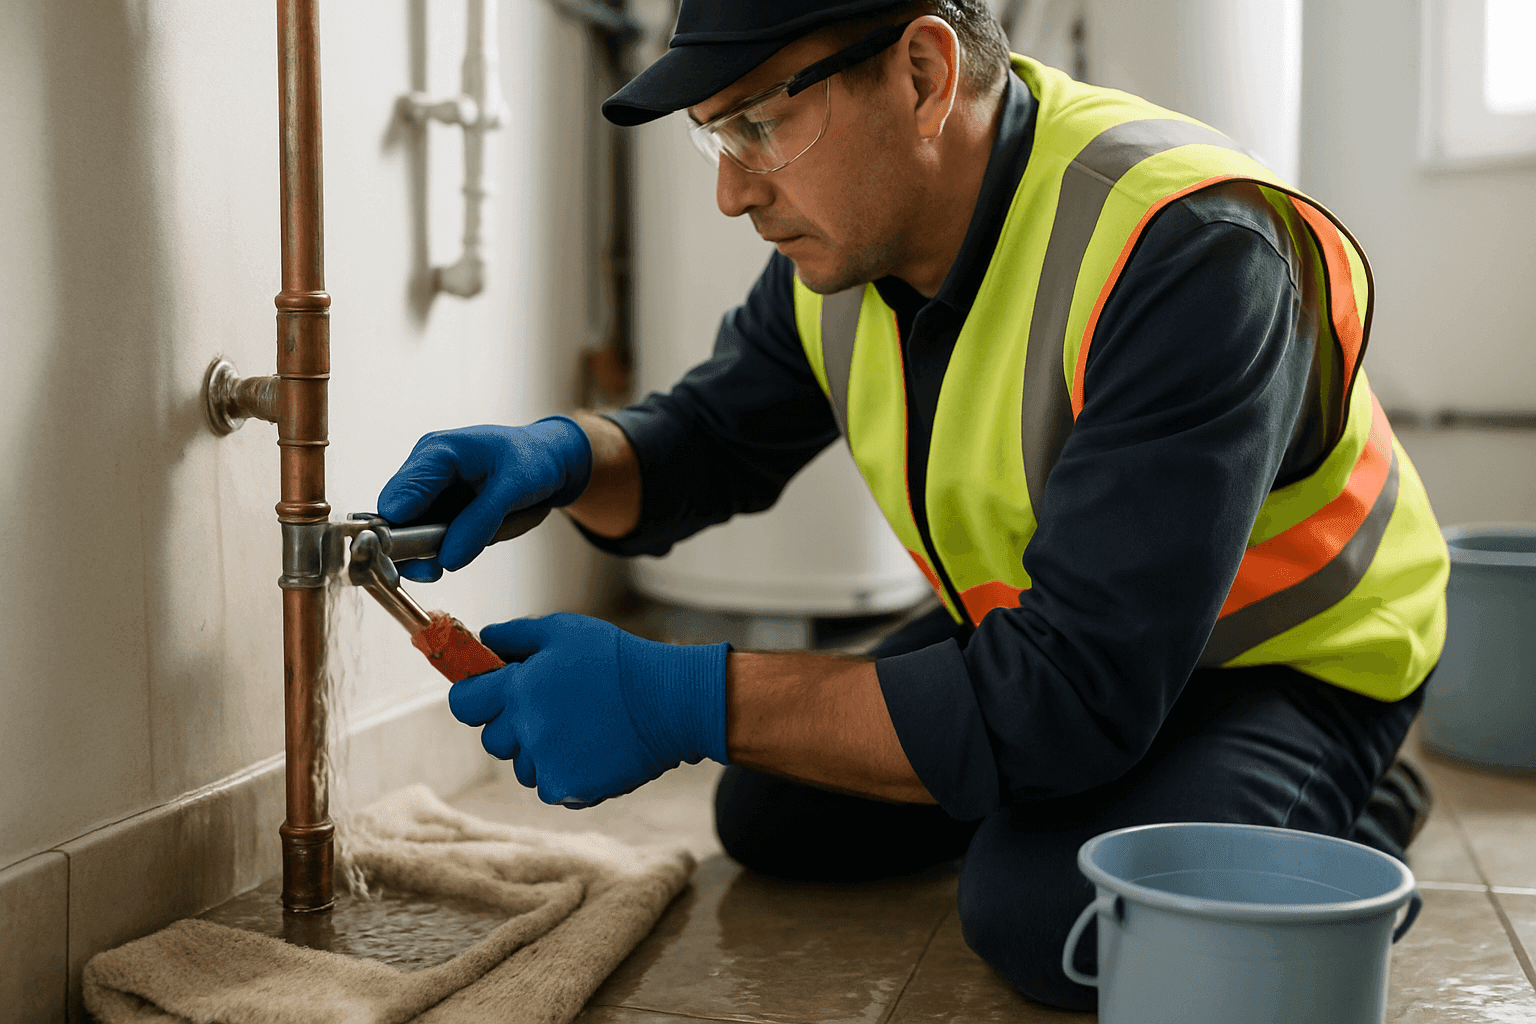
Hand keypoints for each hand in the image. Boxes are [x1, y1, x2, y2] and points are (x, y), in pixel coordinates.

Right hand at [377, 417, 591, 580]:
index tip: (411, 561)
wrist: (547, 458)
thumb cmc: (533, 461)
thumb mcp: (515, 488)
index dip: (397, 530)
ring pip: (408, 530)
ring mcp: (430, 488)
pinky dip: (441, 547)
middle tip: (432, 571)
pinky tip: (460, 548)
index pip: (399, 496)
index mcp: (438, 452)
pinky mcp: (438, 505)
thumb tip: (447, 558)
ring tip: (444, 564)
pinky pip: (427, 533)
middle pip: (395, 517)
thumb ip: (480, 523)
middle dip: (411, 548)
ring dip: (426, 551)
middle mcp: (425, 469)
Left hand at [449, 614, 729, 806]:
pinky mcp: (568, 788)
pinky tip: (592, 749)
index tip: (491, 694)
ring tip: (579, 728)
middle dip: (512, 726)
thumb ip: (515, 635)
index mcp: (518, 688)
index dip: (474, 698)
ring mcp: (546, 763)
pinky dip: (565, 772)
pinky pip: (549, 786)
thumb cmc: (616, 659)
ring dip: (539, 752)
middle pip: (492, 740)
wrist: (668, 701)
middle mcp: (525, 729)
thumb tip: (482, 640)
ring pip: (521, 766)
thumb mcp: (564, 630)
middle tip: (551, 708)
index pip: (463, 704)